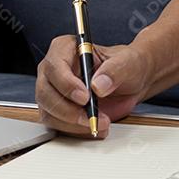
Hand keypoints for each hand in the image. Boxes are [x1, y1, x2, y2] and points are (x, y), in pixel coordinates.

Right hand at [35, 37, 152, 136]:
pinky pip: (57, 124)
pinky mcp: (58, 109)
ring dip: (73, 123)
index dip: (66, 84)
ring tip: (100, 122)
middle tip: (91, 117)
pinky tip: (94, 126)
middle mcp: (55, 69)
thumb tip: (97, 85)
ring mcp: (54, 90)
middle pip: (45, 92)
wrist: (132, 82)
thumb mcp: (128, 62)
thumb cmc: (127, 65)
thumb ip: (115, 70)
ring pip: (48, 112)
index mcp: (67, 48)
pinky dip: (75, 130)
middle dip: (68, 110)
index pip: (55, 66)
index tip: (85, 97)